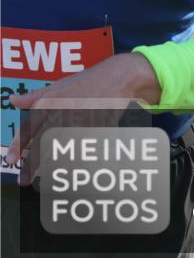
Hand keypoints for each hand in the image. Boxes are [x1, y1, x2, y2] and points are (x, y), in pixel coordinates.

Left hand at [4, 53, 160, 180]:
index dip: (18, 146)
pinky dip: (75, 161)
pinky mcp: (95, 128)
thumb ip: (34, 96)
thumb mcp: (58, 85)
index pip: (29, 128)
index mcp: (50, 102)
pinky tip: (69, 170)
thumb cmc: (87, 82)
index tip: (10, 160)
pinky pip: (82, 148)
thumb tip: (13, 100)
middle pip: (43, 143)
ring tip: (45, 180)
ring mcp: (81, 121)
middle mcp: (63, 113)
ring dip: (52, 166)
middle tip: (23, 180)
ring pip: (62, 149)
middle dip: (31, 165)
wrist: (118, 78)